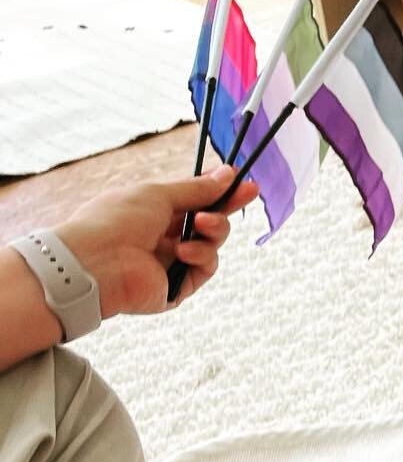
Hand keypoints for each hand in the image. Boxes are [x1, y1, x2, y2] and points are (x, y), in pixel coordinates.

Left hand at [55, 165, 257, 316]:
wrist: (98, 262)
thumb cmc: (117, 220)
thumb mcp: (159, 194)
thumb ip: (196, 189)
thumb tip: (227, 175)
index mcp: (154, 211)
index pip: (194, 200)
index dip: (219, 192)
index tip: (243, 182)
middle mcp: (164, 236)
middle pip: (209, 222)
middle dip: (226, 207)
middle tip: (245, 193)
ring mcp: (173, 262)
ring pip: (212, 244)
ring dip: (214, 230)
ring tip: (202, 225)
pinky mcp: (179, 286)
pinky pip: (205, 267)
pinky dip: (201, 257)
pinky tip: (183, 252)